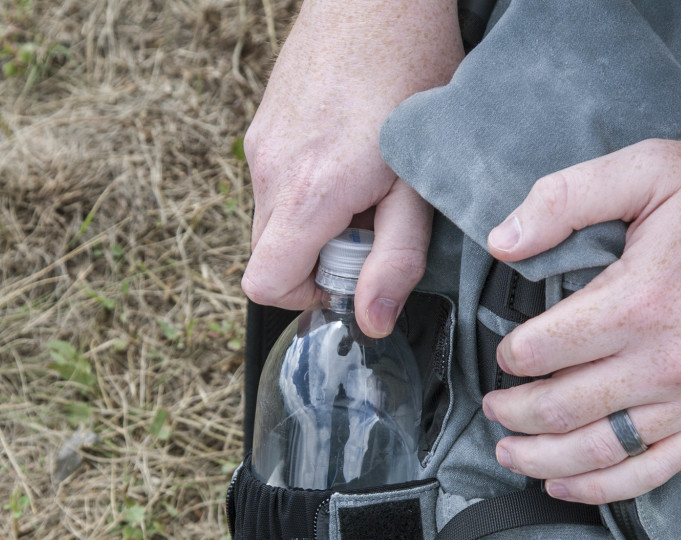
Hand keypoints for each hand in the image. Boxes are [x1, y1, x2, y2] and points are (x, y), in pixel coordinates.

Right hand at [241, 0, 462, 335]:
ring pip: (275, 220)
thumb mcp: (419, 185)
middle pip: (270, 256)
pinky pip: (276, 182)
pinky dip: (308, 190)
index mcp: (307, 193)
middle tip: (372, 224)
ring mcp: (261, 142)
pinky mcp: (264, 124)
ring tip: (367, 183)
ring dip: (316, 223)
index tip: (349, 277)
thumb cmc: (410, 77)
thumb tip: (372, 321)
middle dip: (318, 260)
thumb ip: (397, 259)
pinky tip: (351, 156)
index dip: (307, 296)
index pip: (264, 285)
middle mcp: (270, 169)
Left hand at [482, 132, 680, 502]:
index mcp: (638, 302)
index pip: (544, 349)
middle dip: (514, 413)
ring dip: (541, 459)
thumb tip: (501, 243)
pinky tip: (565, 486)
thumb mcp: (650, 168)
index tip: (505, 351)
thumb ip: (566, 198)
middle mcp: (663, 364)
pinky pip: (651, 473)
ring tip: (508, 453)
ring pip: (598, 451)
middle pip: (561, 408)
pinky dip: (601, 488)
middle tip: (493, 407)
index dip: (511, 353)